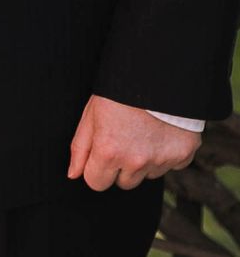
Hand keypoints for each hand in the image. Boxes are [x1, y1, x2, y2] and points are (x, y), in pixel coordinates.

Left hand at [68, 94, 199, 192]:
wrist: (158, 72)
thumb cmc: (119, 91)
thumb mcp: (92, 113)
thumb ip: (80, 147)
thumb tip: (73, 174)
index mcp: (109, 152)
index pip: (97, 183)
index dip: (97, 167)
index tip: (102, 151)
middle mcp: (135, 161)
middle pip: (124, 183)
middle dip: (121, 166)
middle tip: (125, 138)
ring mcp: (161, 160)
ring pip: (148, 175)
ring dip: (144, 160)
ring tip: (144, 131)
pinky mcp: (183, 154)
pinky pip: (172, 165)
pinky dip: (167, 153)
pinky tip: (162, 131)